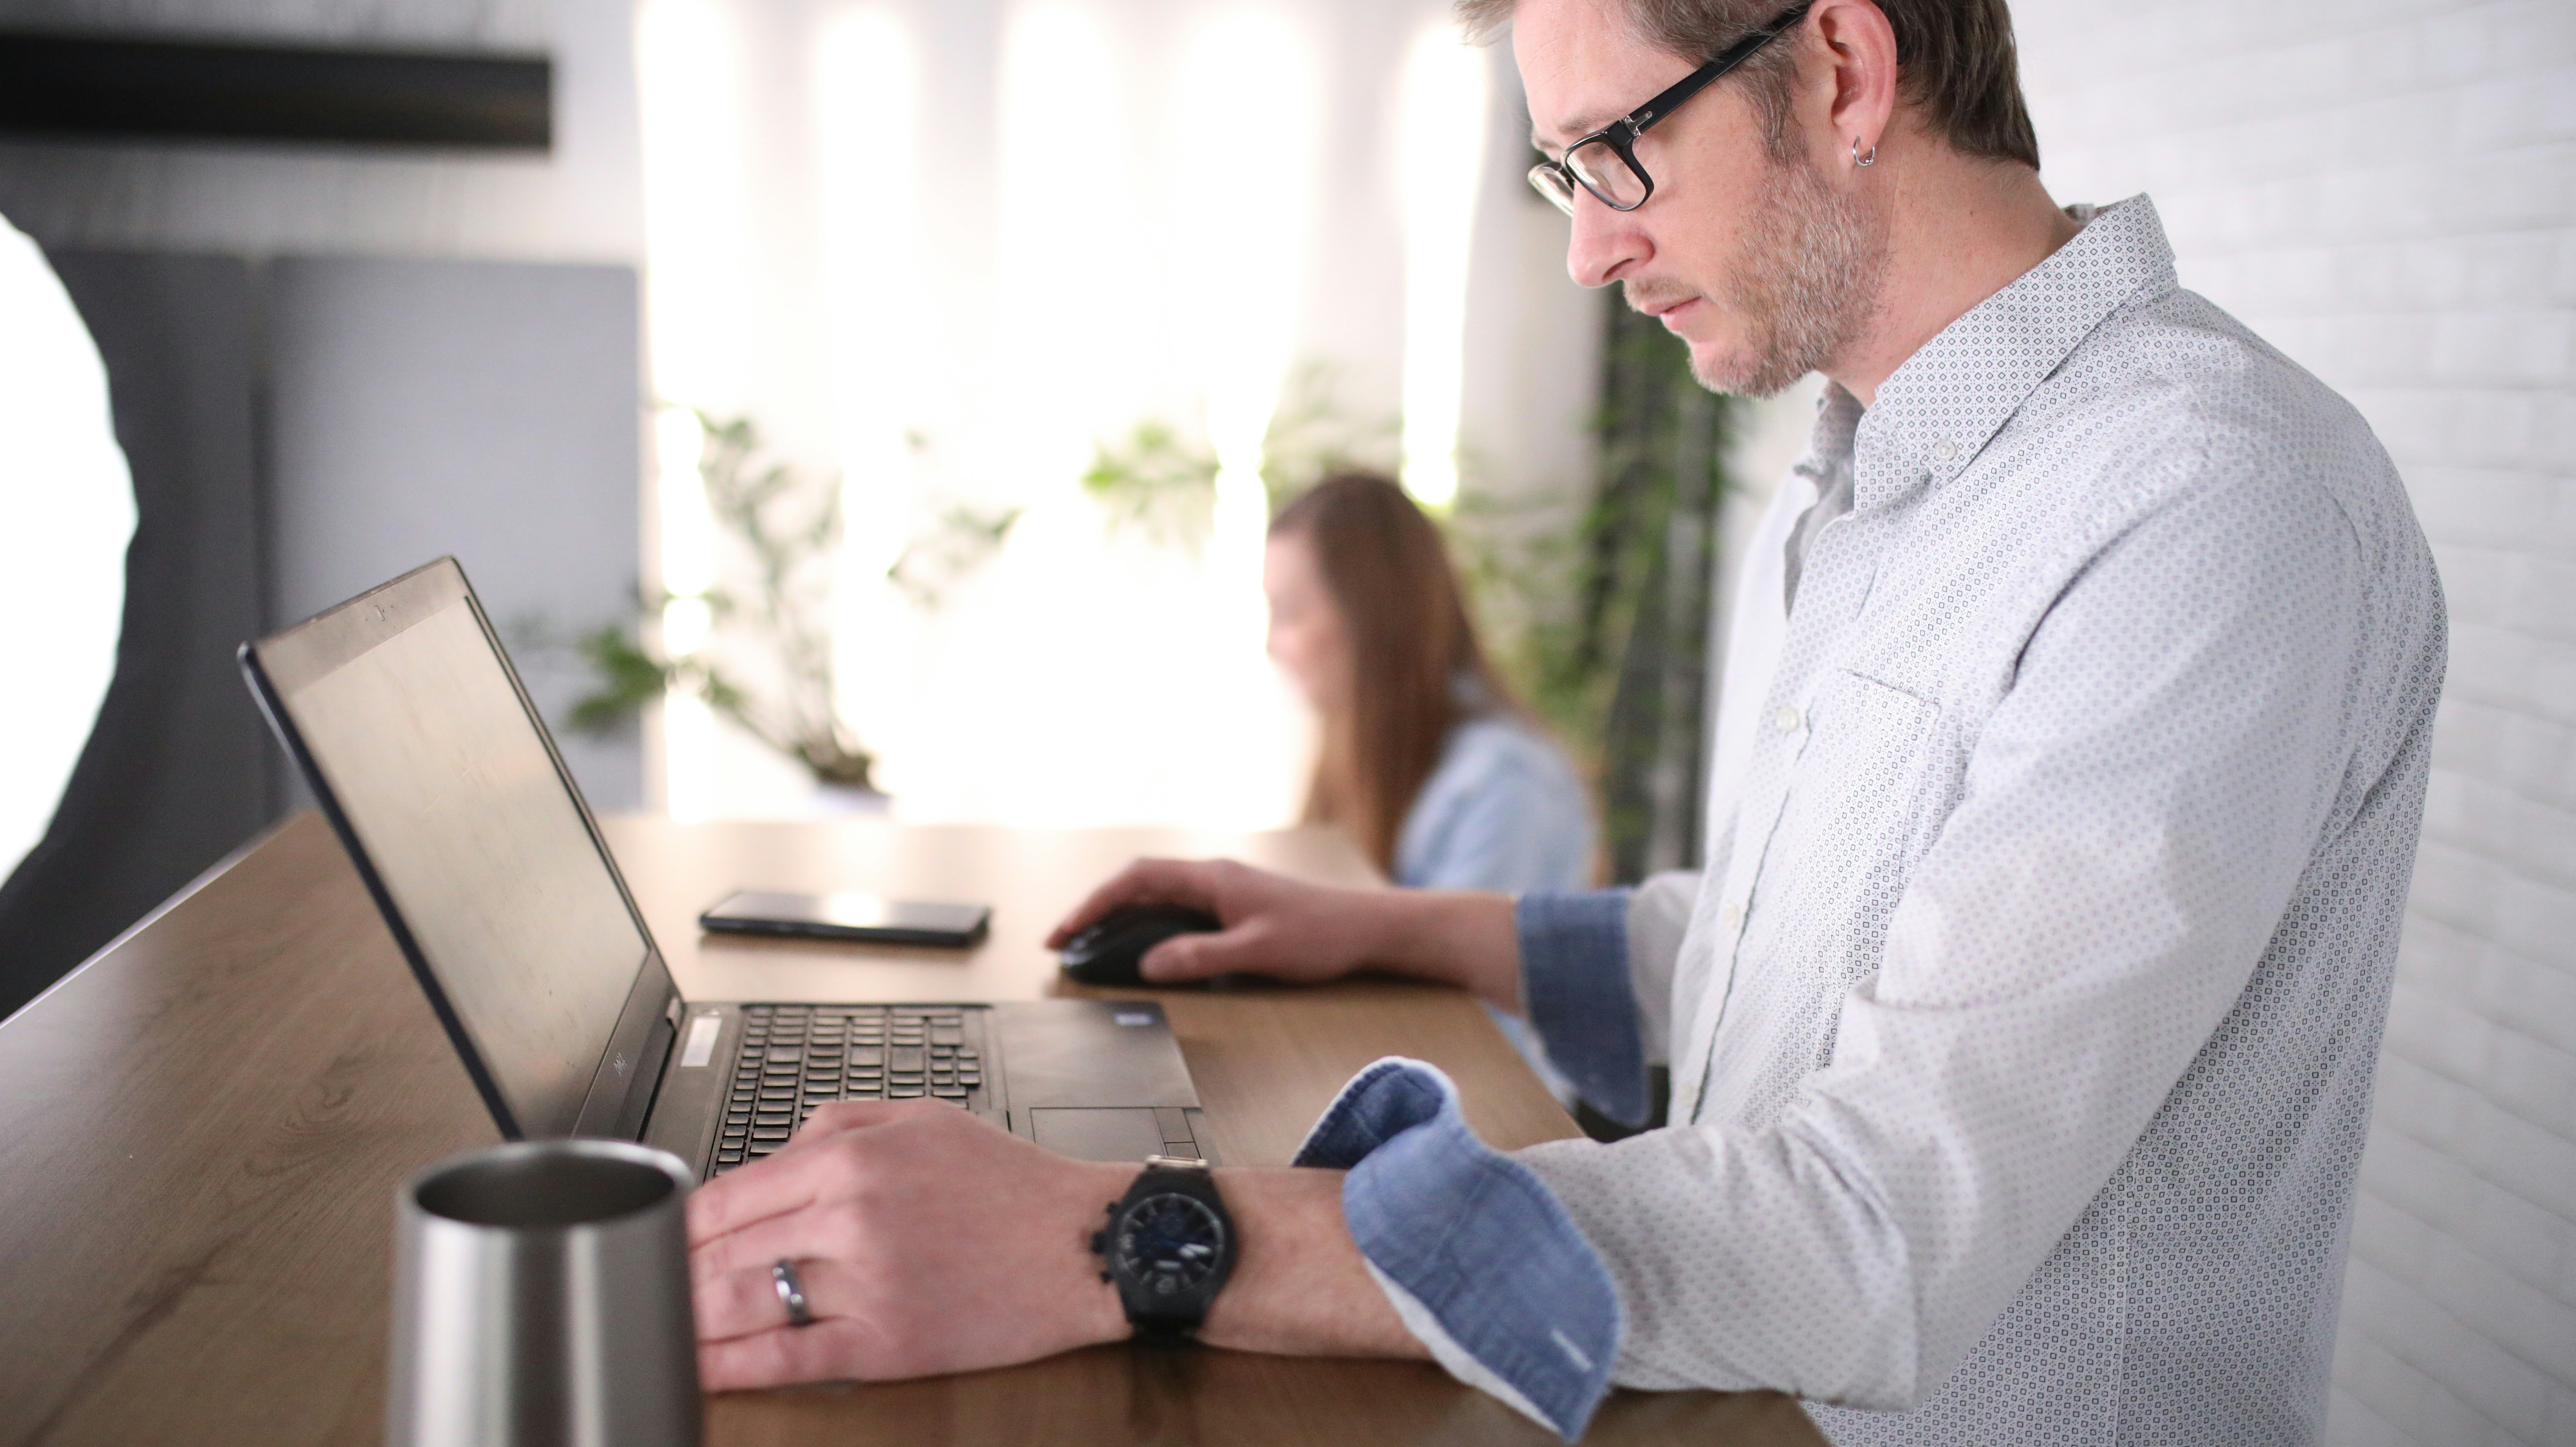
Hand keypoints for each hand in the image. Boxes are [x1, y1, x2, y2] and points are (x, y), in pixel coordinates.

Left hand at [687, 1101, 1129, 1389]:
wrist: (1085, 1243)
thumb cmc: (1012, 1183)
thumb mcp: (923, 1117)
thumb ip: (836, 1123)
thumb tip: (773, 1153)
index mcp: (852, 1159)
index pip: (729, 1194)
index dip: (679, 1224)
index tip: (658, 1239)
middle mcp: (850, 1216)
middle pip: (723, 1252)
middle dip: (673, 1275)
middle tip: (643, 1289)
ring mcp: (865, 1283)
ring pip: (743, 1305)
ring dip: (688, 1321)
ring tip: (656, 1329)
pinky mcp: (886, 1343)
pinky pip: (788, 1358)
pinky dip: (731, 1369)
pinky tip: (700, 1372)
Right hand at [1046, 857, 1393, 985]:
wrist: (1368, 927)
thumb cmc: (1319, 936)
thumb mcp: (1256, 952)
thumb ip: (1200, 957)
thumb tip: (1148, 964)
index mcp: (1212, 878)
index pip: (1136, 879)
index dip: (1093, 903)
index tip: (1063, 932)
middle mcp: (1214, 876)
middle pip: (1139, 882)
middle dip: (1095, 908)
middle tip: (1063, 942)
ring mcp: (1225, 889)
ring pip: (1157, 894)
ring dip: (1120, 915)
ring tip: (1090, 944)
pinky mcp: (1236, 905)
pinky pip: (1178, 907)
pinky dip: (1149, 922)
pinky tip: (1142, 946)